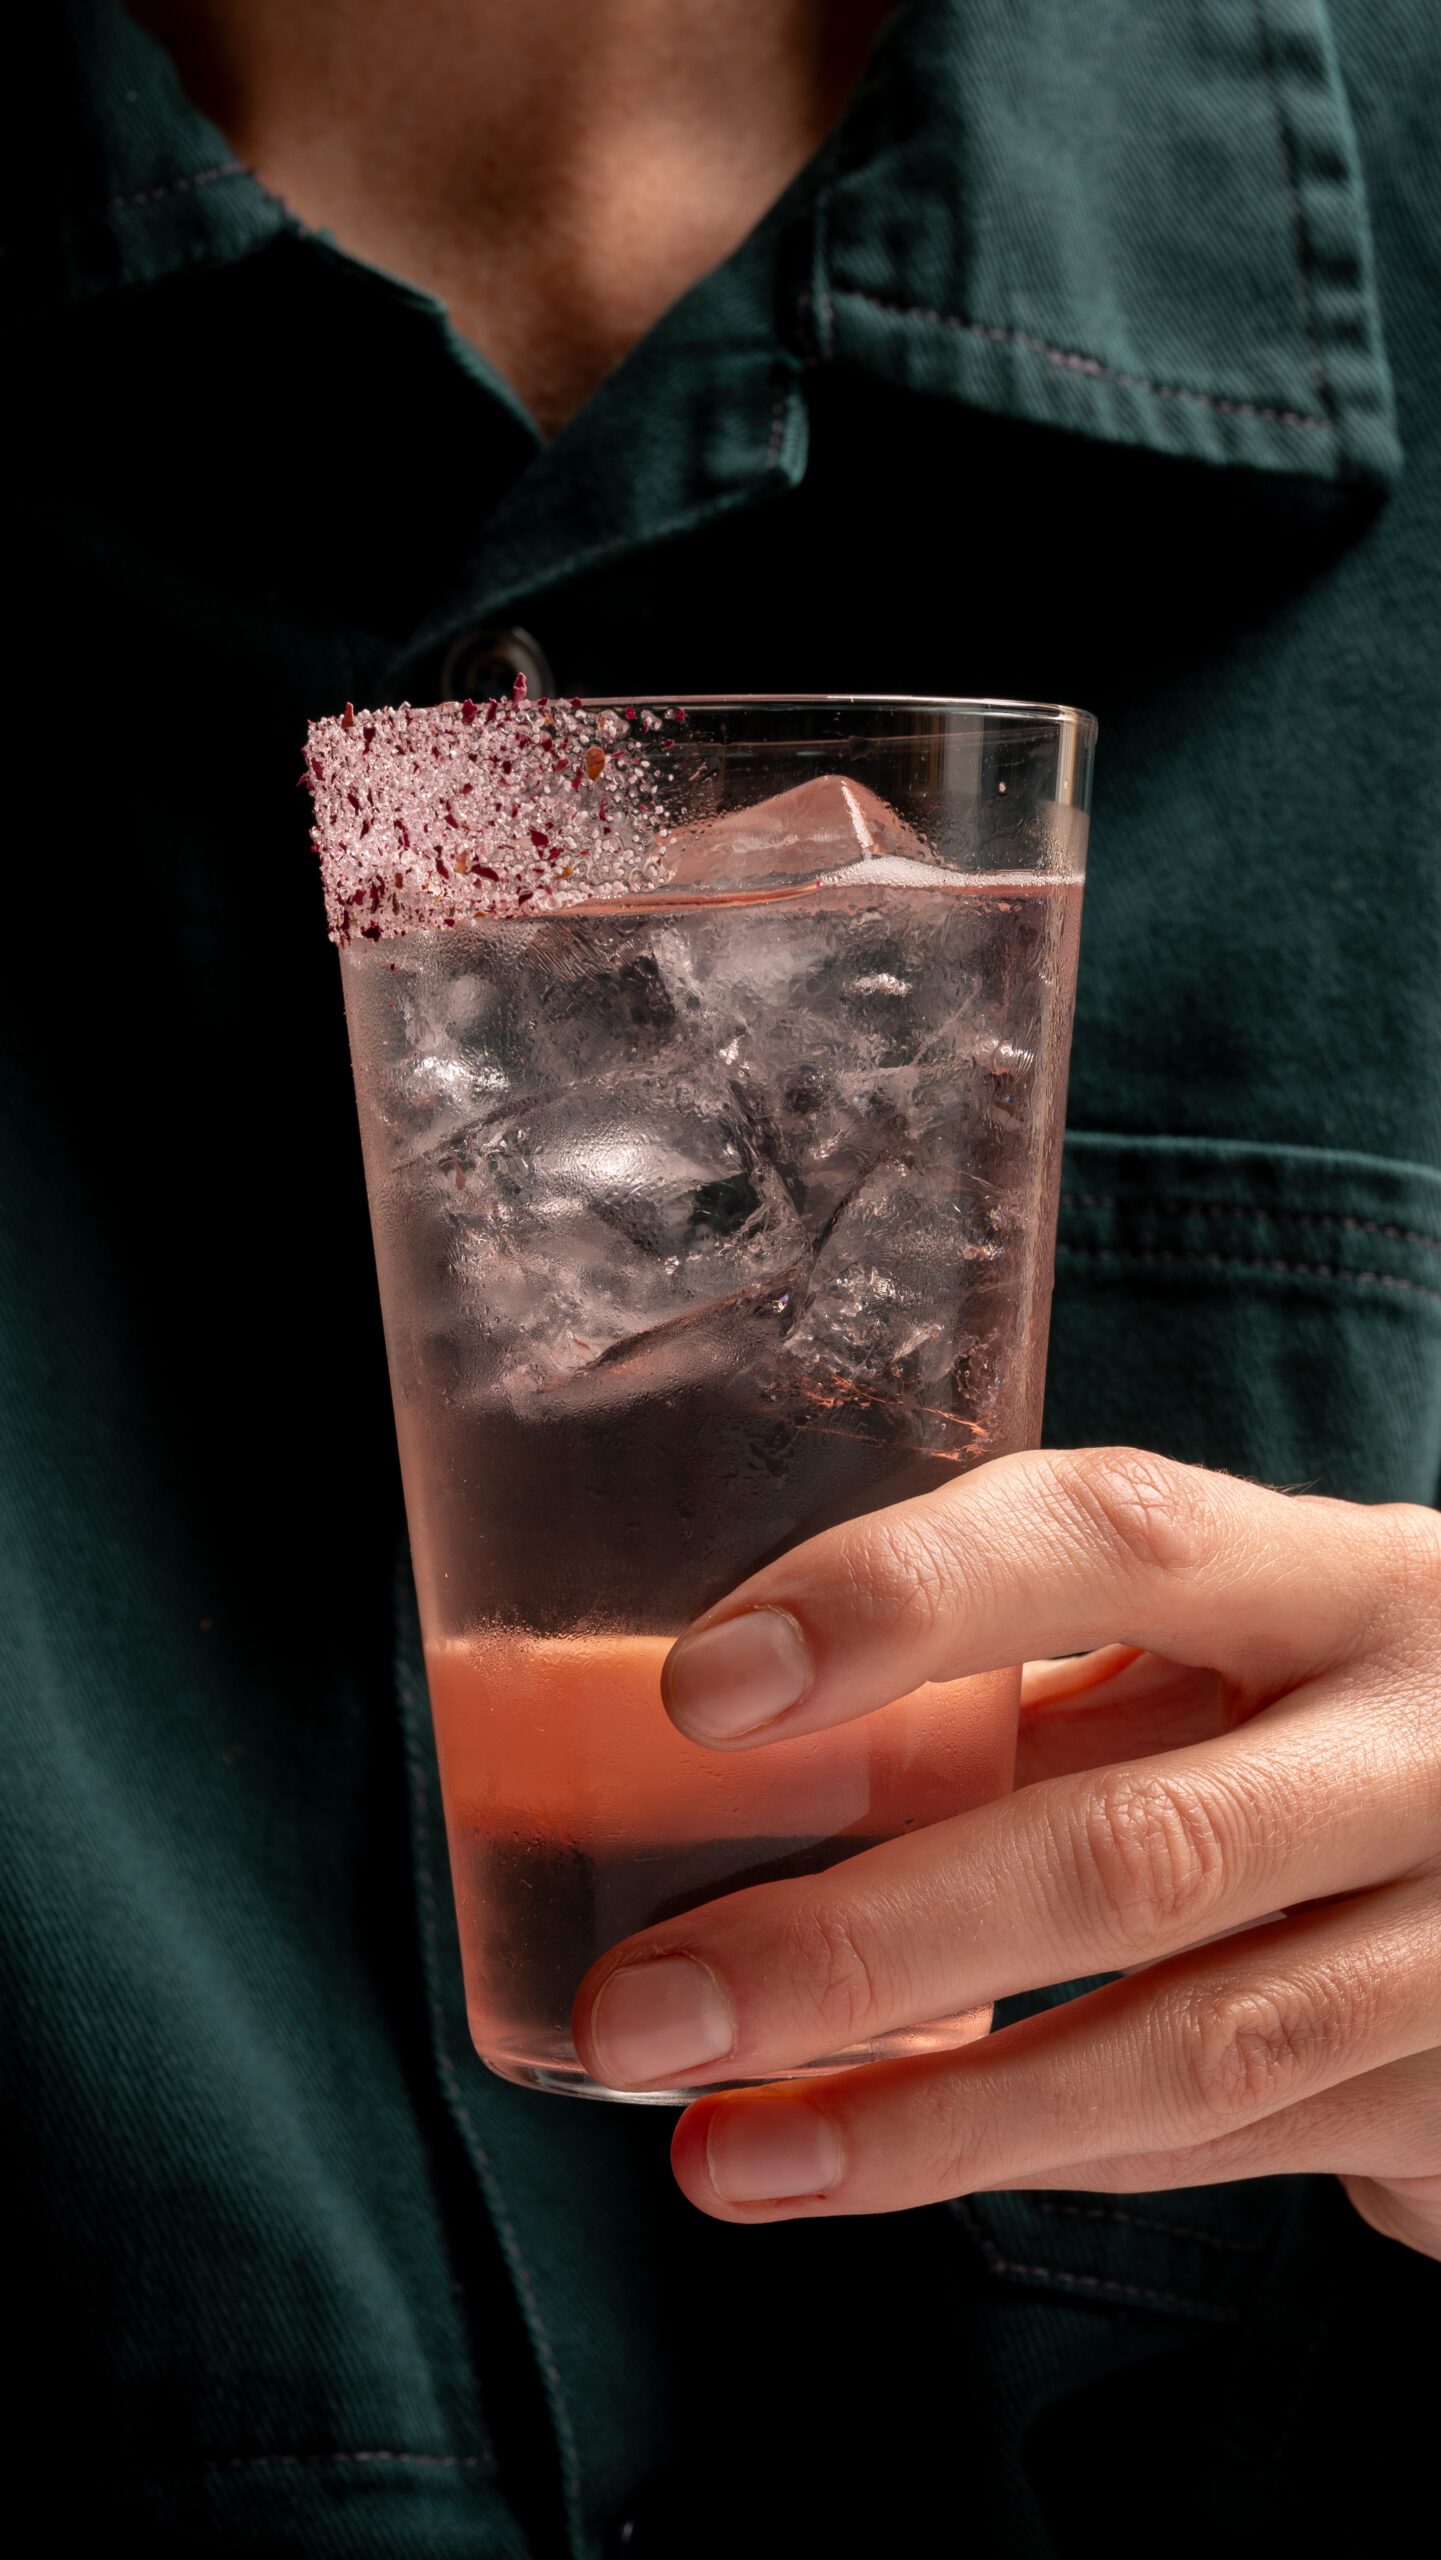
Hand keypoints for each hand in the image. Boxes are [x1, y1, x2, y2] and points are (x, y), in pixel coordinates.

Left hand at [570, 1448, 1440, 2255]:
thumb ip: (1056, 1670)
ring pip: (1176, 2046)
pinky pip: (1213, 2146)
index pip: (1113, 1538)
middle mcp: (1429, 1745)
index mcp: (1345, 1577)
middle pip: (1129, 1846)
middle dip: (857, 1946)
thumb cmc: (1353, 1718)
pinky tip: (863, 2163)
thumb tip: (739, 1727)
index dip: (904, 1600)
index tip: (708, 1688)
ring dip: (919, 2119)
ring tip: (719, 2152)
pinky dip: (1022, 2158)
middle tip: (642, 2005)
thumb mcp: (1250, 1643)